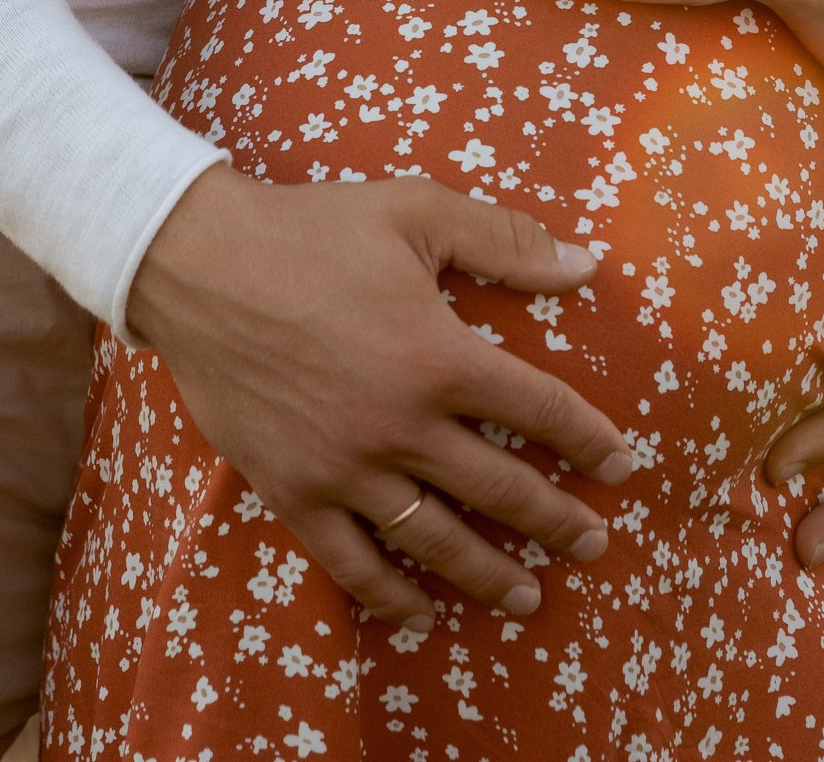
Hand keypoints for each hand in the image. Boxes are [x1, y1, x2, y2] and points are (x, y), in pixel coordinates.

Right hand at [126, 164, 636, 629]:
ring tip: (527, 594)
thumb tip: (586, 267)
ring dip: (489, 573)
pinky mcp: (294, 491)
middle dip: (556, 520)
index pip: (540, 410)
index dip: (589, 439)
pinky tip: (421, 612)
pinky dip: (391, 595)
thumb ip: (504, 239)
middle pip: (500, 489)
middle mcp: (403, 425)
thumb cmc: (313, 229)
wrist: (201, 264)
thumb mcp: (415, 212)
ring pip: (435, 540)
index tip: (622, 465)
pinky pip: (352, 562)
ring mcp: (347, 467)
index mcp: (440, 356)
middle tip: (591, 544)